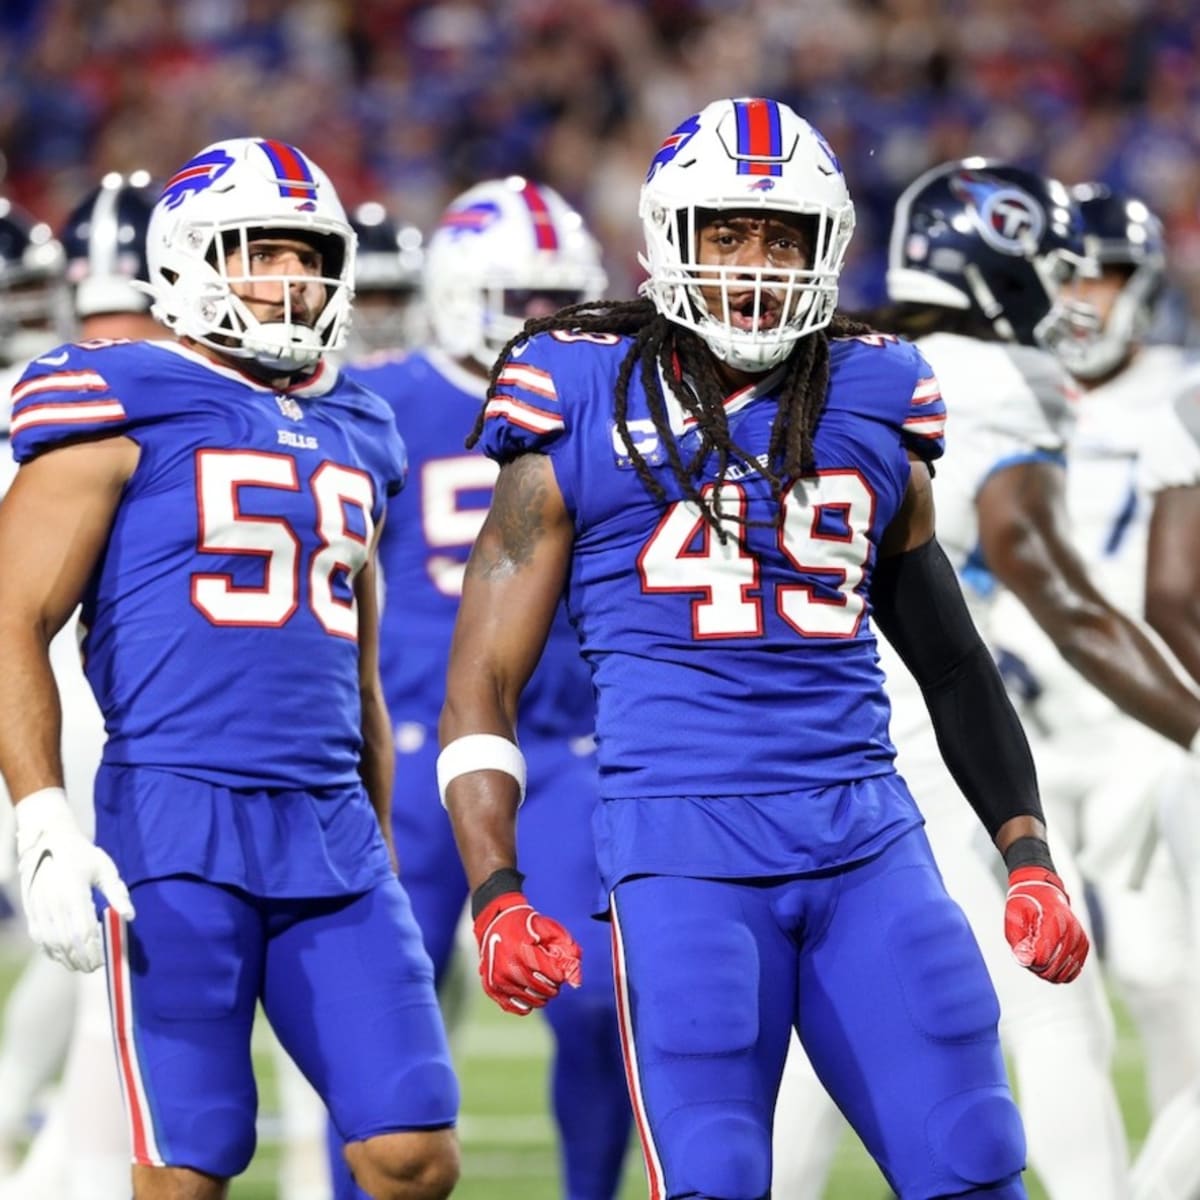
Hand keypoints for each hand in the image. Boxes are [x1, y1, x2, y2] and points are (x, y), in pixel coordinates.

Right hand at [15, 788, 135, 972]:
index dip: (94, 949)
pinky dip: (51, 951)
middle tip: (95, 967)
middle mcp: (53, 903)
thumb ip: (117, 893)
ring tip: (82, 966)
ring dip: (66, 959)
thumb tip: (130, 916)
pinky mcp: (31, 910)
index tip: (104, 959)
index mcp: (74, 892)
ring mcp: (39, 908)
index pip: (84, 930)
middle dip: (82, 959)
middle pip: (67, 942)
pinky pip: (40, 938)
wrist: (48, 841)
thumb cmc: (82, 855)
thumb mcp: (104, 869)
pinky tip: (64, 956)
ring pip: (52, 943)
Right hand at [472, 890, 581, 1015]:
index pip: (553, 975)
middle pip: (544, 990)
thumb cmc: (526, 925)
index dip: (560, 971)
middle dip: (553, 984)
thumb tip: (576, 983)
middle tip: (549, 972)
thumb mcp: (550, 930)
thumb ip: (569, 952)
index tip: (555, 963)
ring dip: (542, 994)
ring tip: (539, 978)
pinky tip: (528, 989)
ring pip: (533, 1001)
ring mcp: (497, 980)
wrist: (495, 922)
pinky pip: (517, 1008)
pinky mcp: (491, 989)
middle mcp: (507, 968)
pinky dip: (527, 1002)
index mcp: (521, 950)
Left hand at [1005, 866, 1088, 983]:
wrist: (1043, 891)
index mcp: (1053, 923)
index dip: (1028, 961)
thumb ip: (1017, 941)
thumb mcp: (1013, 918)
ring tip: (1037, 956)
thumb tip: (1025, 962)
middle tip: (1027, 955)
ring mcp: (1080, 939)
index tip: (1022, 950)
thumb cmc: (1025, 904)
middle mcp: (1071, 931)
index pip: (1042, 959)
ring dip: (1047, 972)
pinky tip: (1049, 962)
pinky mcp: (1084, 945)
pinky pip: (1074, 971)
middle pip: (1053, 969)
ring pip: (1064, 974)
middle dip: (1036, 968)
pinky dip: (1060, 972)